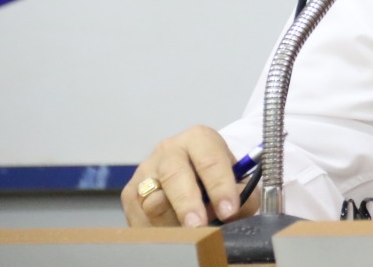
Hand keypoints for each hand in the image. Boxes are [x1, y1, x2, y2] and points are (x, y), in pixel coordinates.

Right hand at [121, 125, 258, 227]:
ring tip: (189, 233)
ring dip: (172, 221)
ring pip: (154, 200)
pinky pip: (140, 217)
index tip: (228, 210)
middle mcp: (169, 149)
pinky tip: (172, 231)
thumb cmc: (217, 177)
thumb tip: (233, 212)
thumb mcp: (237, 179)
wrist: (192, 171)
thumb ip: (243, 194)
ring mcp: (145, 170)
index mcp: (199, 139)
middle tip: (200, 225)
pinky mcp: (130, 193)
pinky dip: (157, 229)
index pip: (210, 160)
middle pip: (174, 175)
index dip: (220, 186)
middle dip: (188, 203)